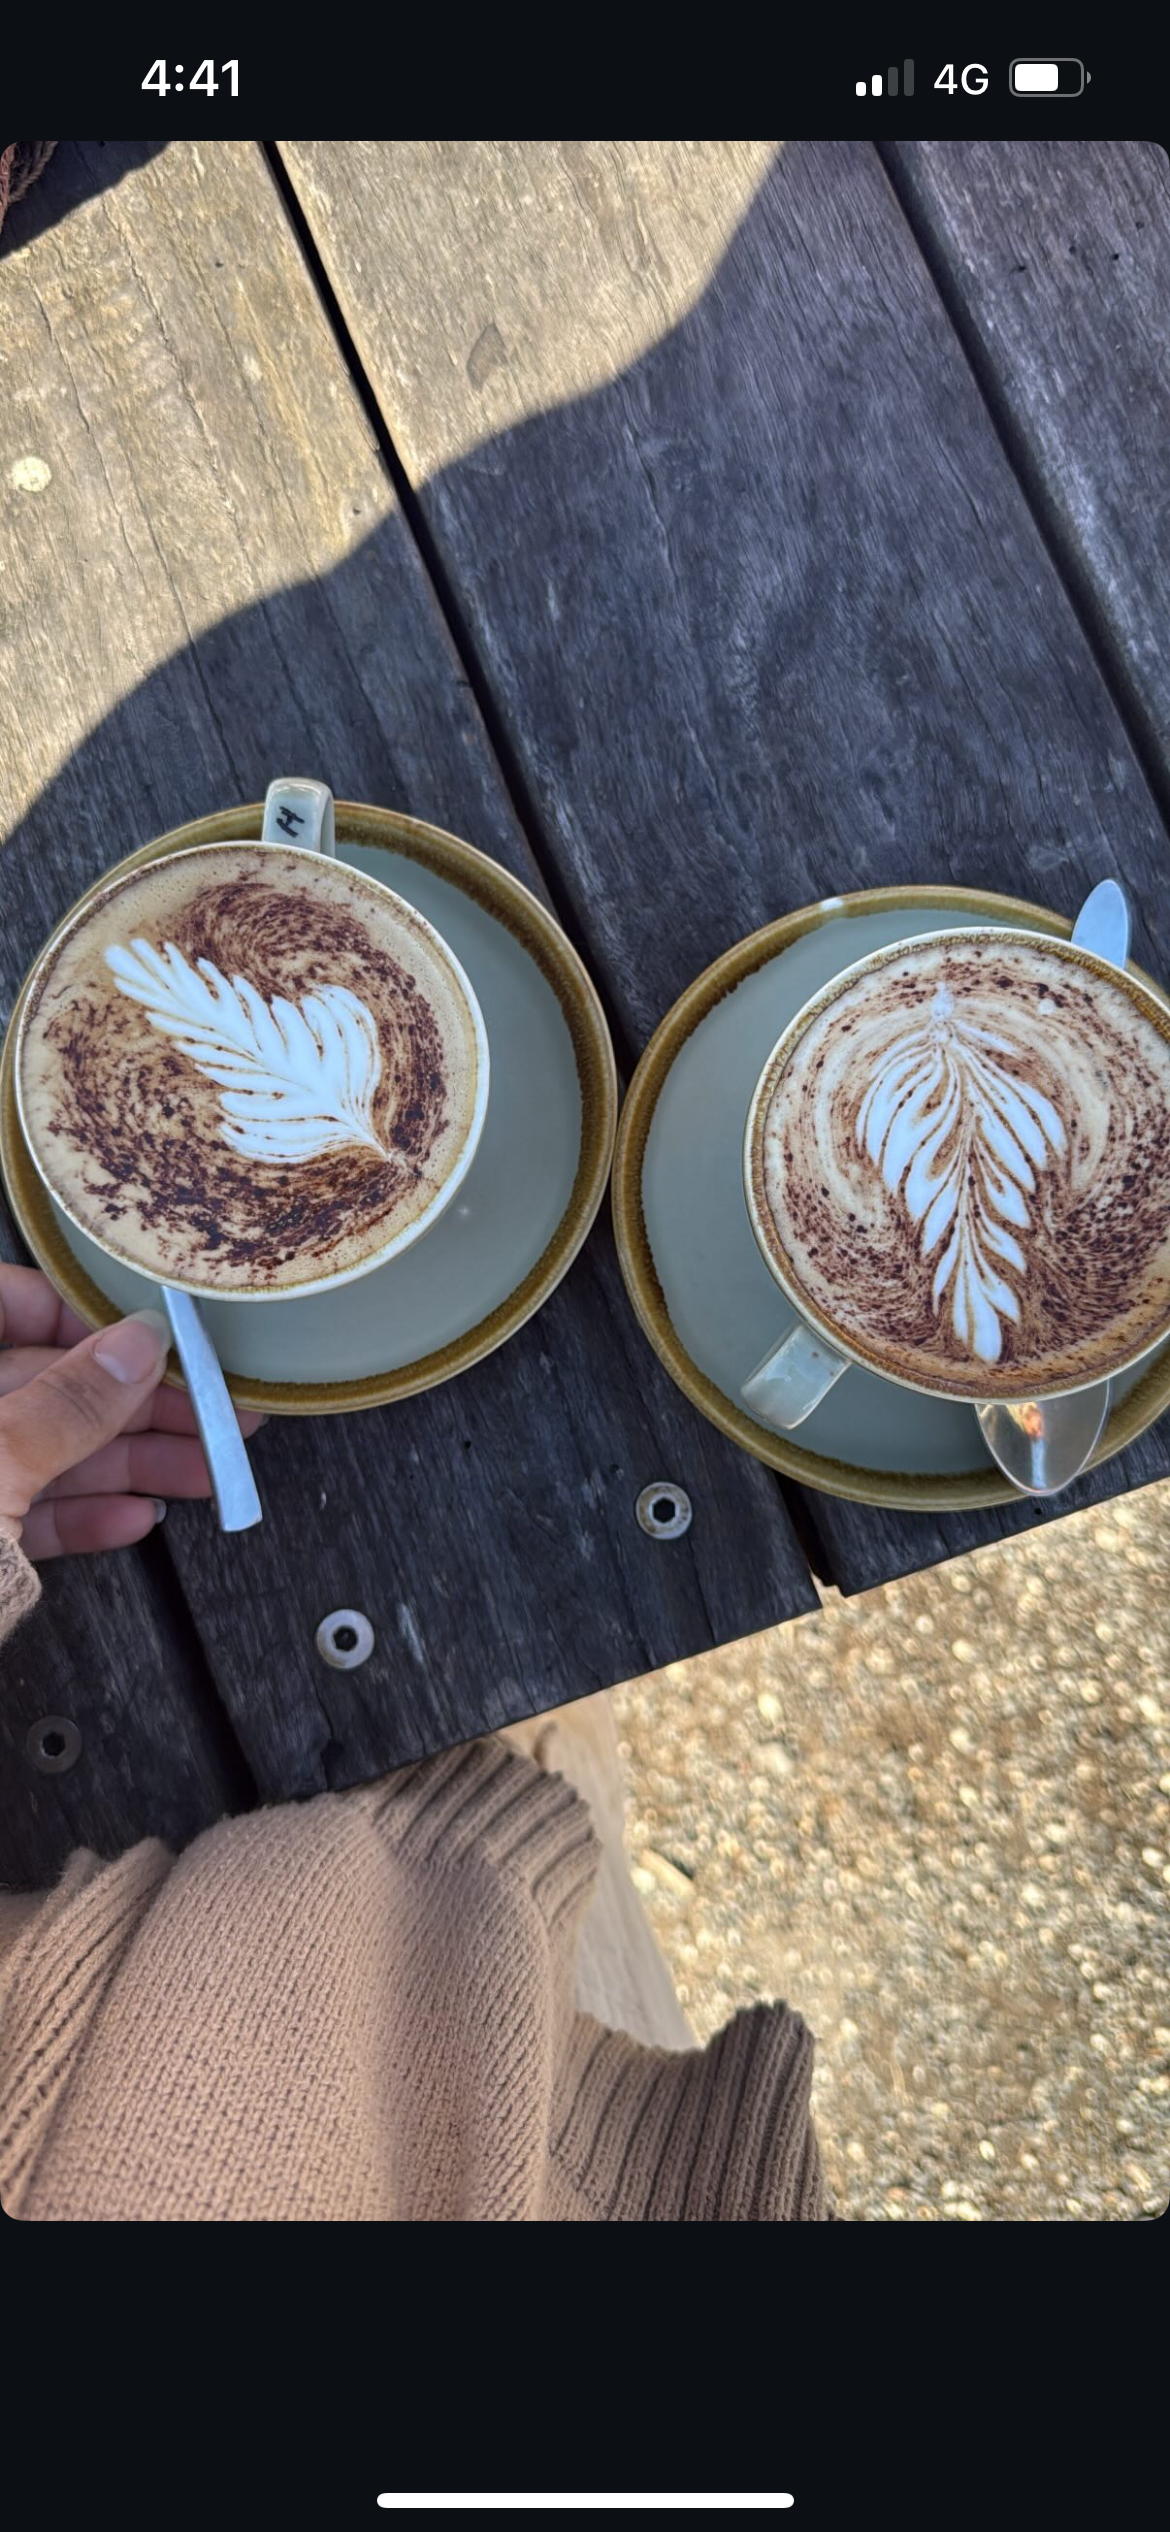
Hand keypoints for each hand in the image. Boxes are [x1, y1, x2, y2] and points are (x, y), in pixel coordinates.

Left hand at [0, 1264, 263, 1558]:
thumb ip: (65, 1405)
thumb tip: (137, 1345)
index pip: (4, 1303)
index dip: (71, 1306)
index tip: (142, 1326)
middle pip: (42, 1383)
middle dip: (130, 1398)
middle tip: (204, 1404)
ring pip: (46, 1453)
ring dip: (127, 1461)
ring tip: (200, 1467)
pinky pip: (29, 1515)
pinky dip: (84, 1516)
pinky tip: (136, 1515)